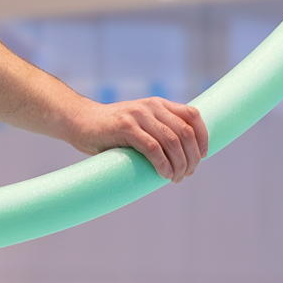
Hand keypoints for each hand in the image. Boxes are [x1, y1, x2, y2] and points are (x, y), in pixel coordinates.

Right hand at [71, 96, 208, 181]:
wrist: (79, 122)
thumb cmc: (111, 131)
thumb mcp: (140, 125)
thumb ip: (158, 131)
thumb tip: (183, 156)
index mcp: (158, 104)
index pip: (193, 115)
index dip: (203, 137)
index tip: (202, 156)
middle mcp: (151, 106)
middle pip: (185, 132)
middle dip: (192, 157)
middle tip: (188, 173)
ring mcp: (138, 116)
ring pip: (172, 141)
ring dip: (179, 164)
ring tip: (176, 178)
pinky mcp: (125, 127)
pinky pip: (153, 148)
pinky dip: (163, 164)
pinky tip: (164, 175)